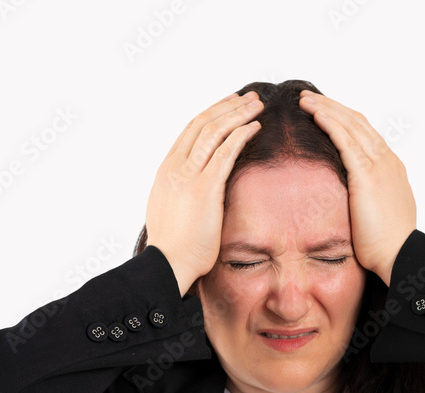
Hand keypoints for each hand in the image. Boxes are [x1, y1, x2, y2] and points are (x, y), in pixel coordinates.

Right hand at [144, 91, 263, 296]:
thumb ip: (182, 192)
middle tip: (248, 97)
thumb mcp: (171, 209)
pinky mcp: (205, 188)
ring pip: (214, 132)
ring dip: (238, 114)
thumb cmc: (172, 245)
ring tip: (257, 105)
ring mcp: (189, 175)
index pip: (190, 130)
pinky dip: (241, 136)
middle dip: (228, 106)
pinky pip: (225, 153)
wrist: (167, 263)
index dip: (212, 113)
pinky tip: (255, 127)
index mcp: (167, 170)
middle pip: (202, 123)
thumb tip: (195, 190)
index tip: (229, 104)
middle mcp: (175, 166)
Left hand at [297, 90, 416, 286]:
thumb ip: (367, 199)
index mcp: (391, 168)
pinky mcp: (367, 175)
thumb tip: (351, 199)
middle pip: (357, 122)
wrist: (400, 255)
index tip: (325, 112)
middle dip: (332, 106)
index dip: (344, 119)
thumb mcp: (378, 214)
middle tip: (309, 97)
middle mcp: (387, 161)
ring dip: (327, 108)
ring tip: (305, 100)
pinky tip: (315, 114)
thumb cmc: (388, 245)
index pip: (366, 133)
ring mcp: (379, 165)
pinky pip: (346, 140)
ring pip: (350, 125)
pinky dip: (330, 123)